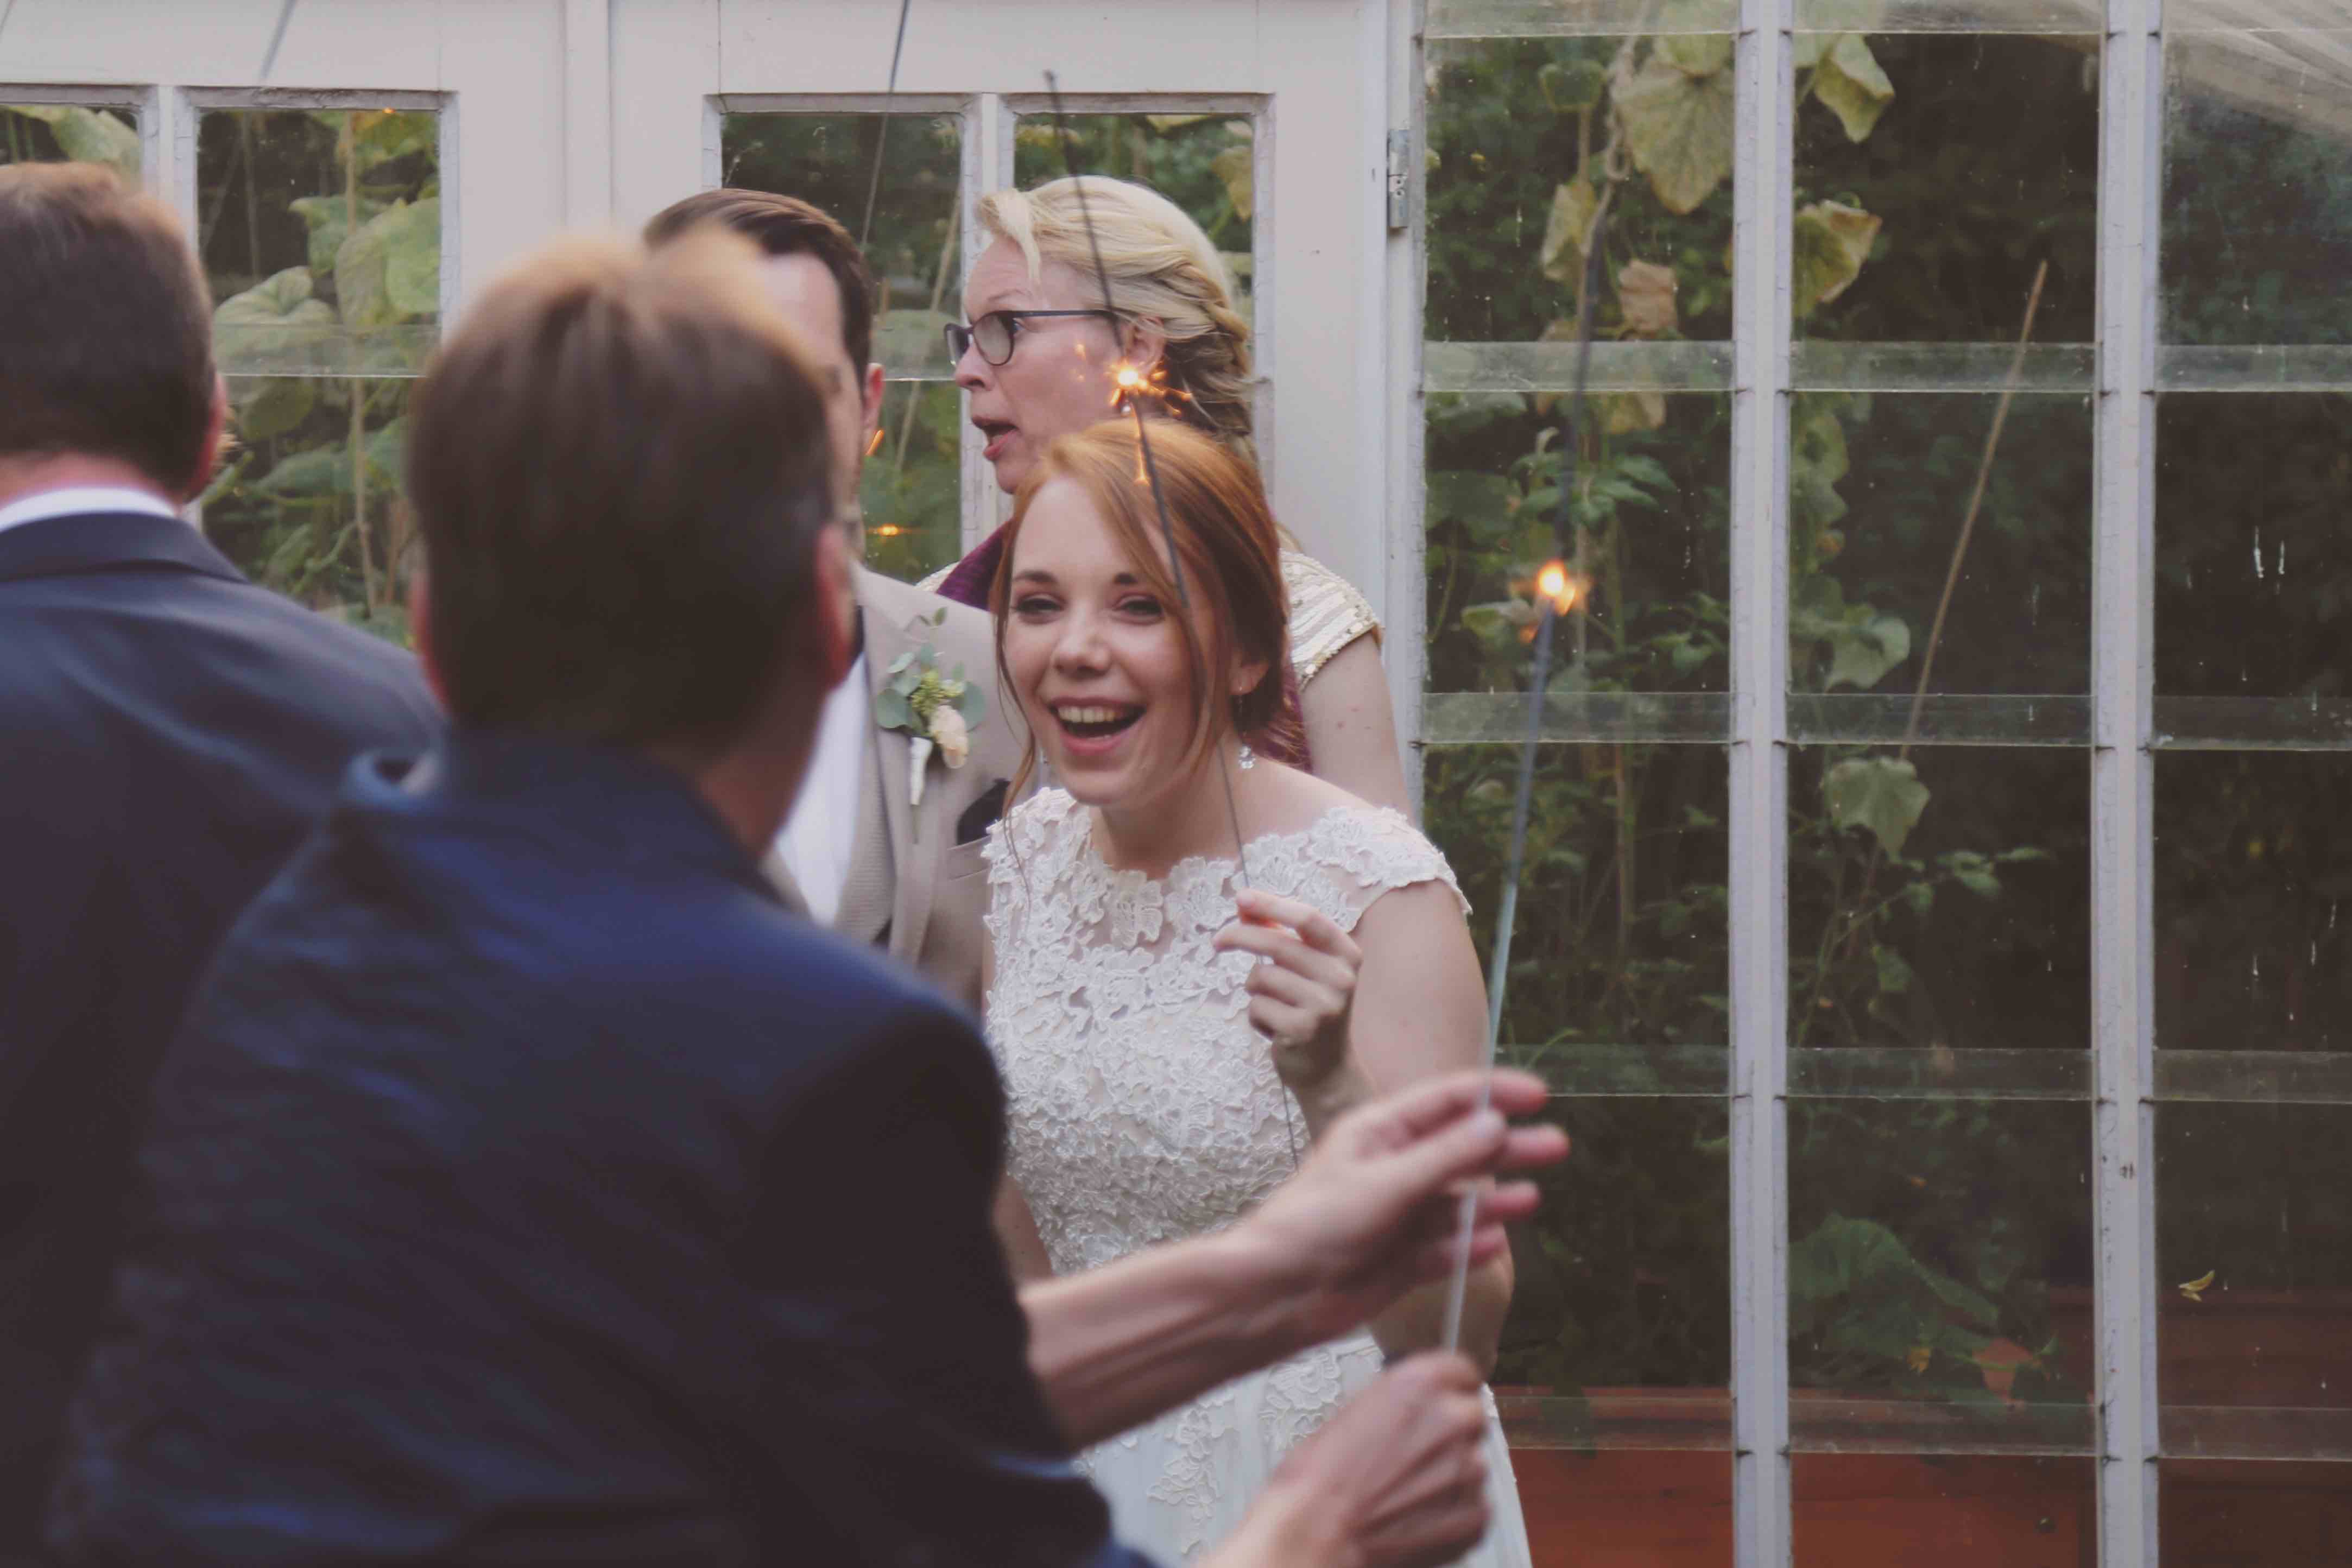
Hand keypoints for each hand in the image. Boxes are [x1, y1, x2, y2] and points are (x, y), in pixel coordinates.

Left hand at [1212, 889, 1360, 1095]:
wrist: (1328, 1069)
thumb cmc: (1310, 1008)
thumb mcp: (1305, 969)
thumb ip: (1280, 936)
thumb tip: (1245, 907)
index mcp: (1346, 955)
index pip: (1308, 918)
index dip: (1272, 905)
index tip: (1241, 898)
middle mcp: (1341, 977)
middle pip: (1277, 943)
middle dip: (1240, 937)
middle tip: (1217, 941)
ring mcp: (1323, 1004)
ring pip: (1262, 977)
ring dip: (1254, 989)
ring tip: (1273, 1005)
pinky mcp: (1303, 1029)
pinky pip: (1257, 1006)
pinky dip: (1256, 1015)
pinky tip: (1276, 1028)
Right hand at [1221, 1352, 1492, 1567]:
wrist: (1317, 1534)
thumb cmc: (1319, 1479)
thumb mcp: (1354, 1413)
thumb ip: (1399, 1402)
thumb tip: (1413, 1410)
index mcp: (1420, 1383)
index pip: (1463, 1371)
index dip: (1450, 1390)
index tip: (1442, 1402)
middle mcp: (1451, 1420)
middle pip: (1471, 1417)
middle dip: (1451, 1434)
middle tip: (1416, 1456)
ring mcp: (1467, 1470)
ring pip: (1473, 1465)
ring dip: (1450, 1476)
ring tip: (1407, 1494)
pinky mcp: (1473, 1517)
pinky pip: (1476, 1507)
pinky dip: (1453, 1515)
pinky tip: (1416, 1519)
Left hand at [1239, 1070, 1566, 1344]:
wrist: (1276, 1294)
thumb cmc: (1312, 1225)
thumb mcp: (1386, 1182)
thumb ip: (1445, 1156)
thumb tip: (1495, 1123)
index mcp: (1379, 1133)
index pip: (1446, 1101)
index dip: (1493, 1094)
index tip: (1537, 1095)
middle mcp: (1393, 1169)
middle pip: (1462, 1151)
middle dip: (1507, 1147)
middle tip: (1555, 1145)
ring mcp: (1399, 1216)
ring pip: (1458, 1203)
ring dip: (1494, 1199)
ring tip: (1533, 1197)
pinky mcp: (1401, 1260)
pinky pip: (1446, 1249)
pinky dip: (1470, 1246)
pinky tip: (1495, 1241)